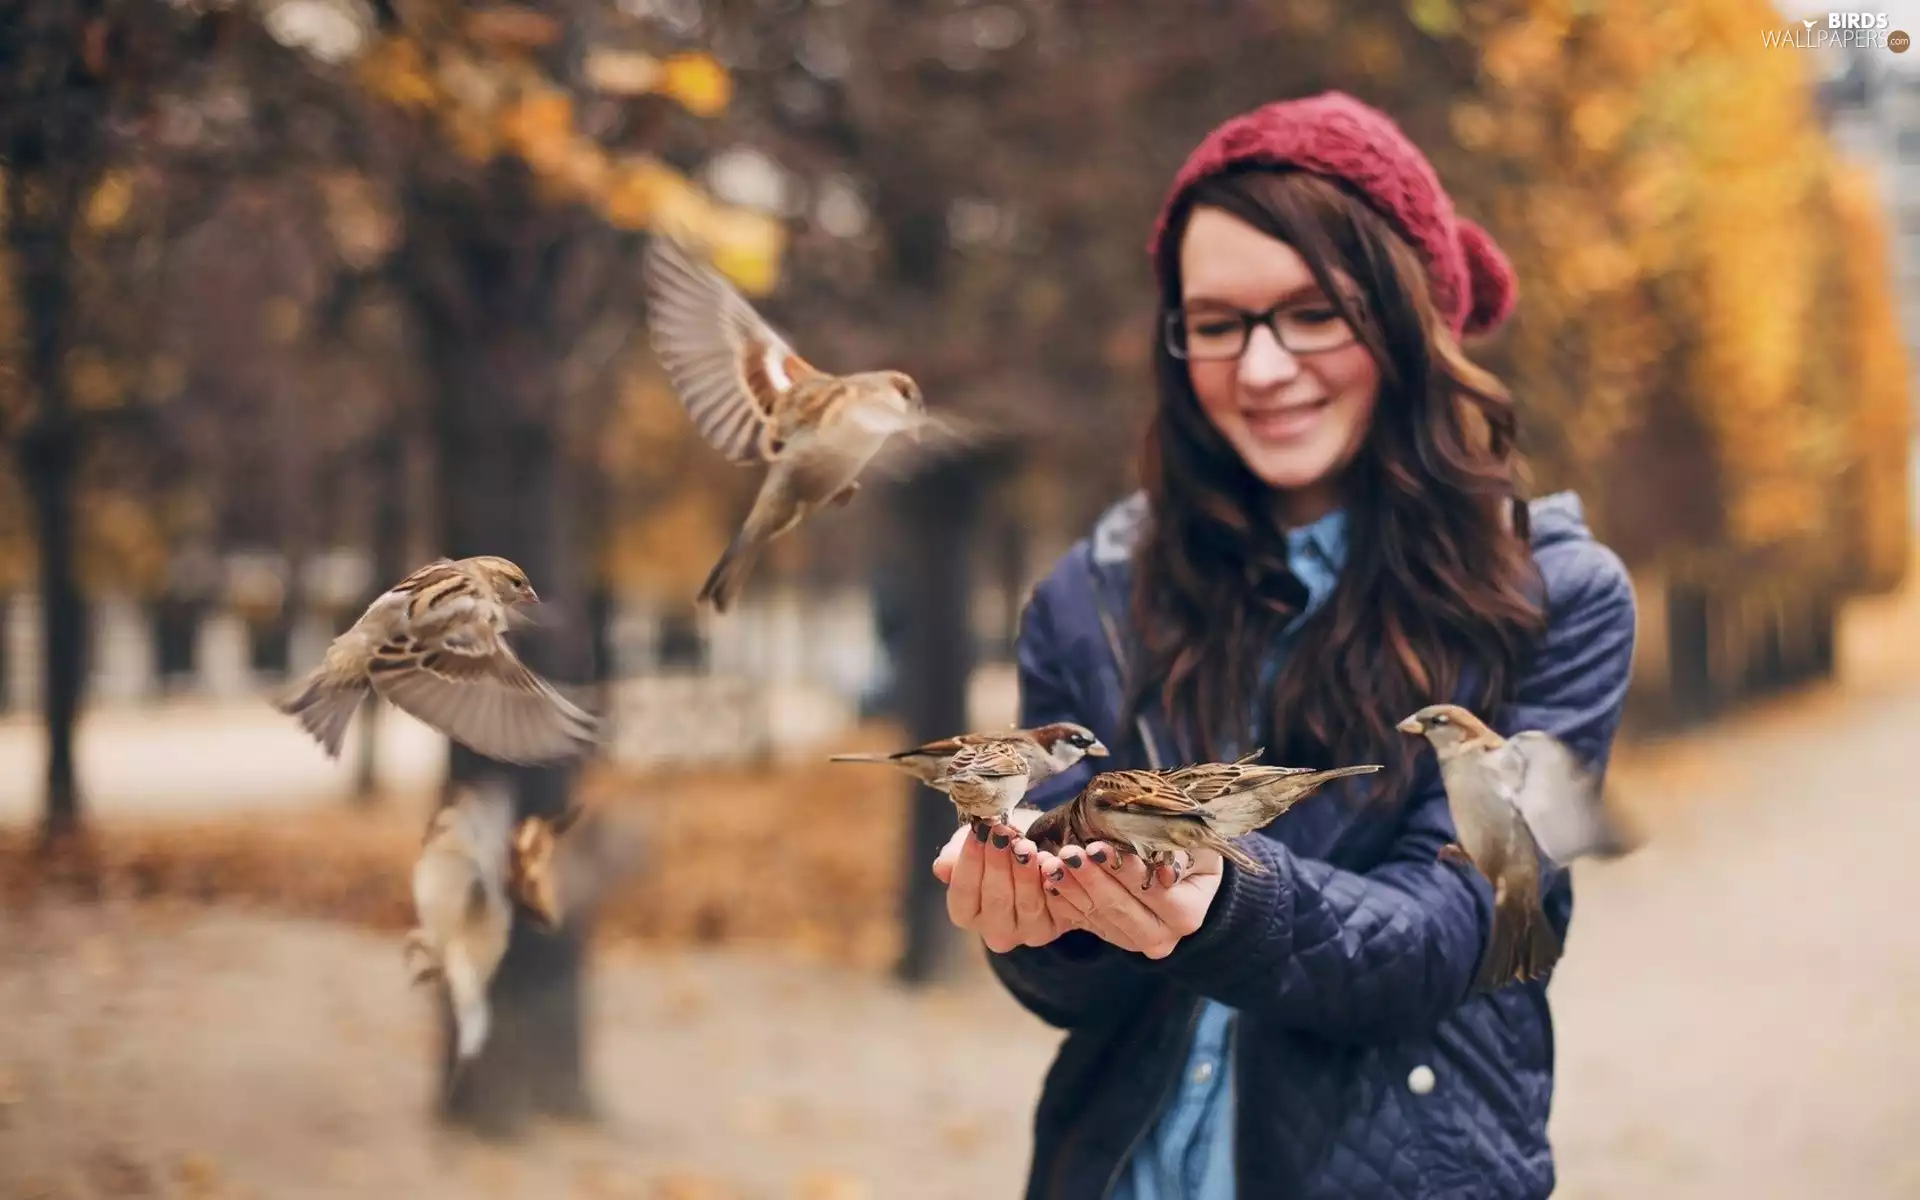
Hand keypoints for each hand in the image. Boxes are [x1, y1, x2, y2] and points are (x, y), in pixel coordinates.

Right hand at [932, 820, 1077, 953]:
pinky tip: (1048, 860)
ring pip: (1026, 904)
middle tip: (1002, 833)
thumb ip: (953, 858)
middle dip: (998, 864)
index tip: (978, 831)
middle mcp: (995, 932)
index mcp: (967, 915)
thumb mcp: (971, 847)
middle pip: (995, 900)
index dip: (970, 861)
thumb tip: (942, 869)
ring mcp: (1027, 933)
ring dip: (1025, 871)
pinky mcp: (1056, 926)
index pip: (963, 893)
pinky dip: (1052, 882)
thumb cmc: (996, 848)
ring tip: (1024, 843)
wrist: (1032, 849)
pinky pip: (1056, 906)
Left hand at [1040, 842, 1221, 959]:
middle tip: (1067, 854)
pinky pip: (1081, 921)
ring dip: (1071, 888)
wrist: (1181, 871)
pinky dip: (1063, 900)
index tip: (1097, 847)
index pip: (1151, 892)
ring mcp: (1133, 941)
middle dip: (1091, 879)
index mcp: (1187, 914)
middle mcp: (1161, 937)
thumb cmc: (1190, 850)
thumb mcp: (1195, 846)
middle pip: (1119, 908)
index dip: (1123, 870)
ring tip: (1051, 863)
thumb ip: (1180, 855)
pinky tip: (1049, 880)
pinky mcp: (1110, 937)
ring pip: (1096, 916)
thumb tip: (1167, 873)